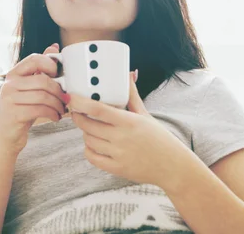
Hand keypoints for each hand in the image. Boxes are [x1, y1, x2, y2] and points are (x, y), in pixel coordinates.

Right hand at [0, 43, 65, 156]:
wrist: (5, 136)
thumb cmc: (21, 110)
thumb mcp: (30, 88)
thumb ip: (40, 68)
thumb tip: (54, 47)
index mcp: (13, 74)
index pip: (34, 59)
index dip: (51, 65)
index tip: (59, 76)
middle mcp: (9, 84)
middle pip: (43, 80)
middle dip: (59, 91)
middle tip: (65, 99)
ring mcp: (9, 99)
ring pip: (43, 96)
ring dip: (57, 104)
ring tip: (61, 109)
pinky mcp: (13, 114)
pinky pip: (40, 109)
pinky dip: (52, 113)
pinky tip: (55, 117)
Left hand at [68, 71, 191, 190]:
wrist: (172, 166)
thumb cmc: (159, 138)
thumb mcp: (145, 114)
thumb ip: (132, 95)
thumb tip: (128, 74)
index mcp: (129, 121)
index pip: (98, 110)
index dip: (80, 103)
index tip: (71, 97)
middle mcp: (122, 138)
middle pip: (88, 125)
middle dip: (78, 117)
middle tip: (78, 112)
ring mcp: (118, 155)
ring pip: (88, 141)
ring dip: (85, 133)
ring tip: (90, 127)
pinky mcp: (117, 169)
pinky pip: (92, 157)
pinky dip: (88, 149)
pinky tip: (93, 144)